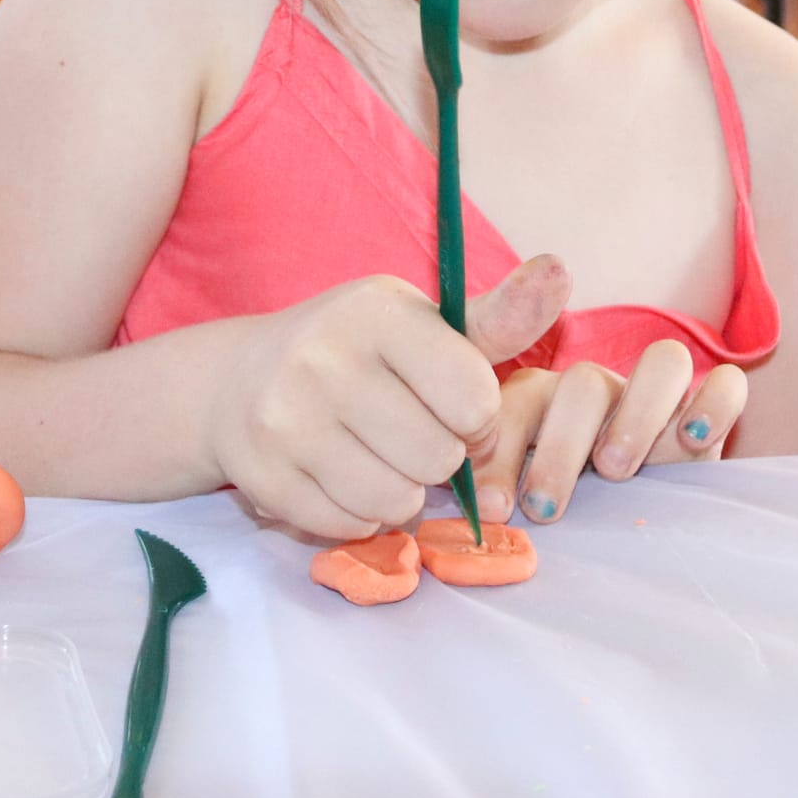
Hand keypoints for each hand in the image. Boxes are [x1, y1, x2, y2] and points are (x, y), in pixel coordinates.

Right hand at [206, 256, 570, 540]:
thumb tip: (561, 270)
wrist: (236, 380)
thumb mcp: (426, 326)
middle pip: (438, 458)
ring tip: (374, 456)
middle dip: (437, 458)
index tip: (451, 405)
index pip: (474, 398)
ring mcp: (286, 418)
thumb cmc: (356, 353)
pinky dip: (356, 514)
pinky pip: (350, 526)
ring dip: (400, 493)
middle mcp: (324, 357)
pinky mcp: (262, 475)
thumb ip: (500, 316)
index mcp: (377, 311)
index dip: (476, 417)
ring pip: (396, 502)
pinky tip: (336, 474)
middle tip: (406, 433)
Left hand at [471, 342, 746, 525]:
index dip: (500, 450)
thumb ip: (497, 495)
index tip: (494, 509)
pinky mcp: (711, 410)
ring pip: (663, 363)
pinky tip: (692, 440)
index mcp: (543, 399)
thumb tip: (473, 518)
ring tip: (615, 469)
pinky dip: (714, 403)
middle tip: (546, 506)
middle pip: (585, 383)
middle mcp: (599, 388)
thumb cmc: (562, 508)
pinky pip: (726, 383)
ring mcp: (657, 394)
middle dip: (562, 447)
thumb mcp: (524, 500)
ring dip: (638, 413)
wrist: (625, 515)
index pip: (518, 400)